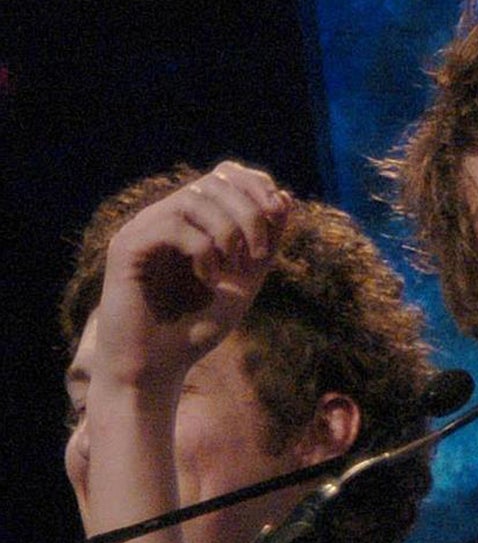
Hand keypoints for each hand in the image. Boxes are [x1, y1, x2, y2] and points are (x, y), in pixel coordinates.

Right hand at [94, 161, 290, 388]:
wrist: (158, 366)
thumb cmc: (197, 327)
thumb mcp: (245, 281)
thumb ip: (265, 244)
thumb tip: (285, 197)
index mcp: (194, 221)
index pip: (226, 175)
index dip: (257, 186)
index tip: (279, 214)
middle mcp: (166, 217)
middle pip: (214, 181)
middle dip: (249, 213)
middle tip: (258, 255)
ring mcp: (144, 230)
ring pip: (195, 199)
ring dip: (229, 232)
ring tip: (234, 269)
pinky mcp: (127, 247)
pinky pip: (174, 226)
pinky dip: (203, 250)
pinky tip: (208, 279)